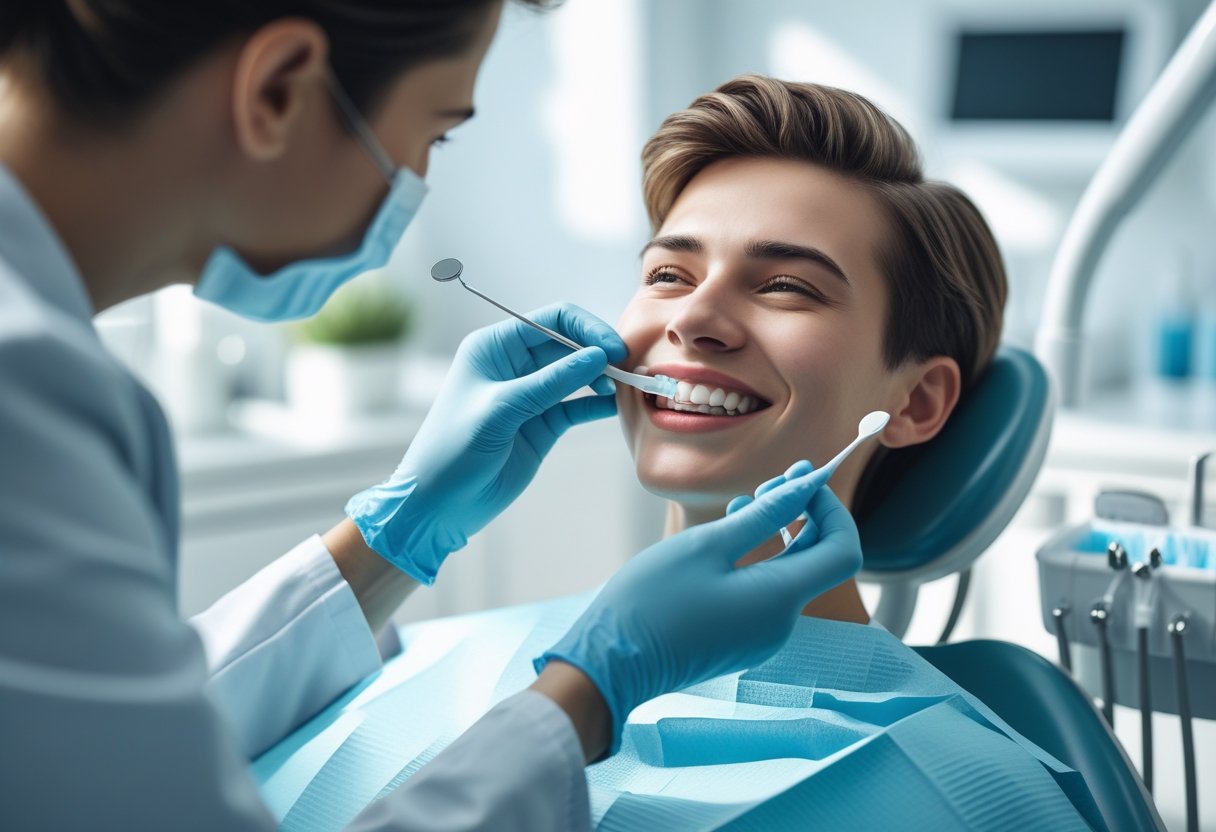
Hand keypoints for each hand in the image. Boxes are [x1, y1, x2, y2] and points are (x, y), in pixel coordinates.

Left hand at [346, 303, 625, 583]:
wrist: (437, 506)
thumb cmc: (452, 450)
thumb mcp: (502, 409)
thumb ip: (552, 382)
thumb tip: (597, 356)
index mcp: (494, 348)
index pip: (551, 320)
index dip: (586, 329)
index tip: (613, 348)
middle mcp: (513, 366)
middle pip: (568, 345)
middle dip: (598, 352)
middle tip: (627, 368)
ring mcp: (530, 396)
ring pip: (576, 376)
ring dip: (601, 378)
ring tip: (624, 387)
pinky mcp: (541, 425)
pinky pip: (576, 407)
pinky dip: (596, 405)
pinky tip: (614, 407)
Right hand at [534, 463, 861, 751]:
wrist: (611, 663)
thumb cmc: (651, 601)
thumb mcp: (706, 546)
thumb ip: (763, 516)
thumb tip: (804, 486)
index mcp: (780, 598)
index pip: (843, 550)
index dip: (833, 508)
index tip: (804, 478)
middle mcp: (782, 622)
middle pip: (819, 560)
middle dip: (804, 514)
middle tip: (771, 481)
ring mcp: (762, 635)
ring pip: (790, 573)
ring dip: (779, 533)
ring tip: (741, 503)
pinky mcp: (742, 639)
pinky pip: (767, 592)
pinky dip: (759, 558)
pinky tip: (727, 539)